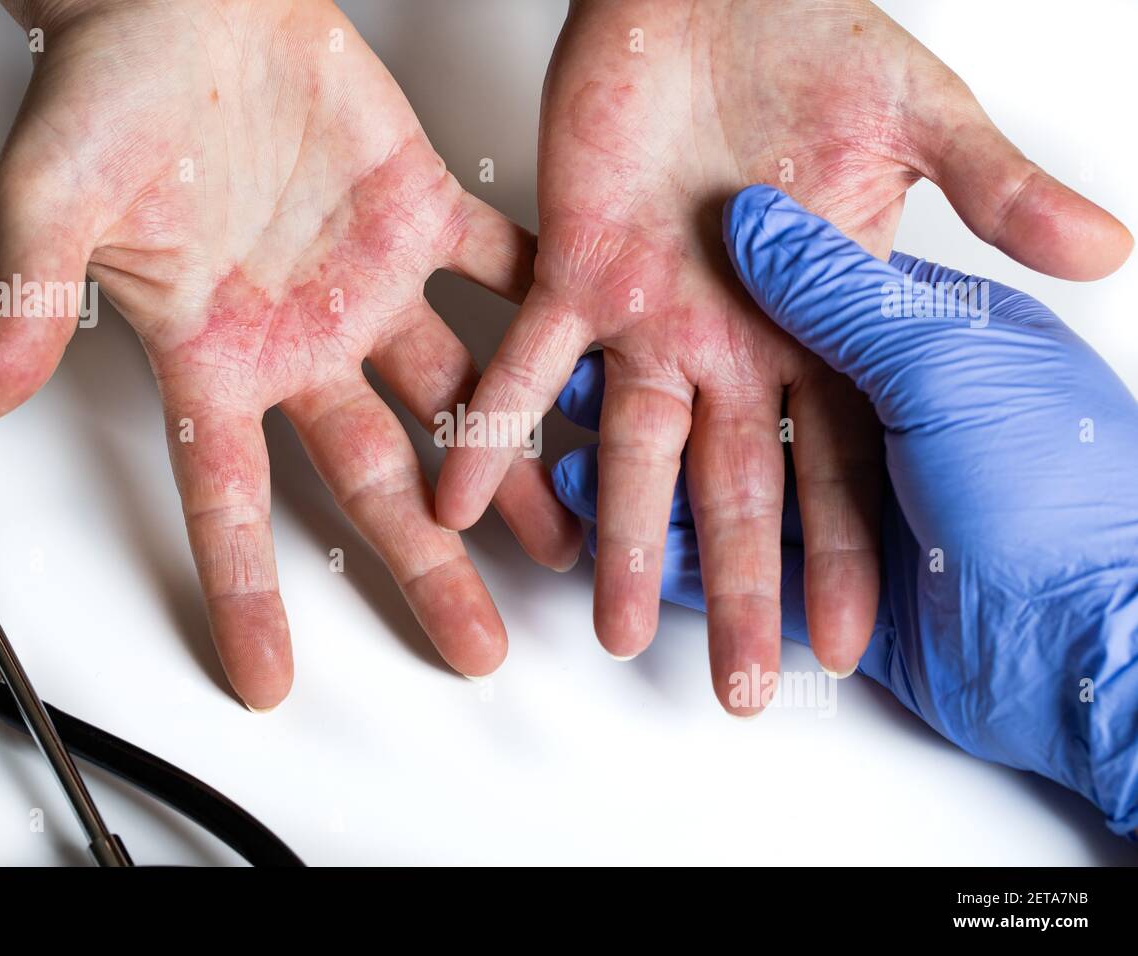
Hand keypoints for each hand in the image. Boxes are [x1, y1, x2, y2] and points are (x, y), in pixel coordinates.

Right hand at [0, 0, 580, 708]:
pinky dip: (547, 314)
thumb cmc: (111, 86)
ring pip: (454, 399)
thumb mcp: (53, 203)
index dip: (247, 592)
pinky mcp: (420, 212)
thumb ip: (30, 305)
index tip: (266, 677)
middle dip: (426, 566)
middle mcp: (301, 338)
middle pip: (374, 481)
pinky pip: (500, 272)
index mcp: (215, 354)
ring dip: (509, 469)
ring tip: (564, 538)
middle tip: (474, 645)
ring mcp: (368, 283)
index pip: (229, 501)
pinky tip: (592, 369)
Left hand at [437, 0, 1131, 711]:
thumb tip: (1103, 250)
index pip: (839, 459)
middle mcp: (728, 341)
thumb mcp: (922, 116)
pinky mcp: (572, 273)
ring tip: (610, 624)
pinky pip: (522, 366)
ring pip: (629, 448)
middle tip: (732, 682)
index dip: (843, 551)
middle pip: (736, 484)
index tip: (844, 643)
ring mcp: (647, 317)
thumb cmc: (812, 41)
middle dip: (737, 583)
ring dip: (619, 535)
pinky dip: (494, 431)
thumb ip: (991, 190)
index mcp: (816, 322)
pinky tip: (468, 504)